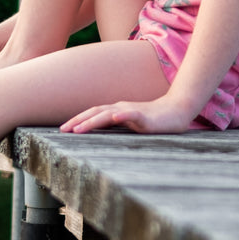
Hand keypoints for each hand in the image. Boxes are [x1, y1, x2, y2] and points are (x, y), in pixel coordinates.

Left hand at [60, 99, 193, 134]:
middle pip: (95, 112)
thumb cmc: (153, 120)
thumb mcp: (130, 124)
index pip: (93, 114)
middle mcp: (120, 108)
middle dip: (77, 120)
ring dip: (91, 121)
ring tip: (78, 129)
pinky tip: (115, 117)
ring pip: (108, 114)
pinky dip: (122, 115)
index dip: (77, 120)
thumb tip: (100, 132)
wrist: (176, 112)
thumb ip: (116, 126)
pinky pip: (132, 114)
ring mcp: (132, 111)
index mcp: (116, 111)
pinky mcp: (144, 116)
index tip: (63, 129)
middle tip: (62, 130)